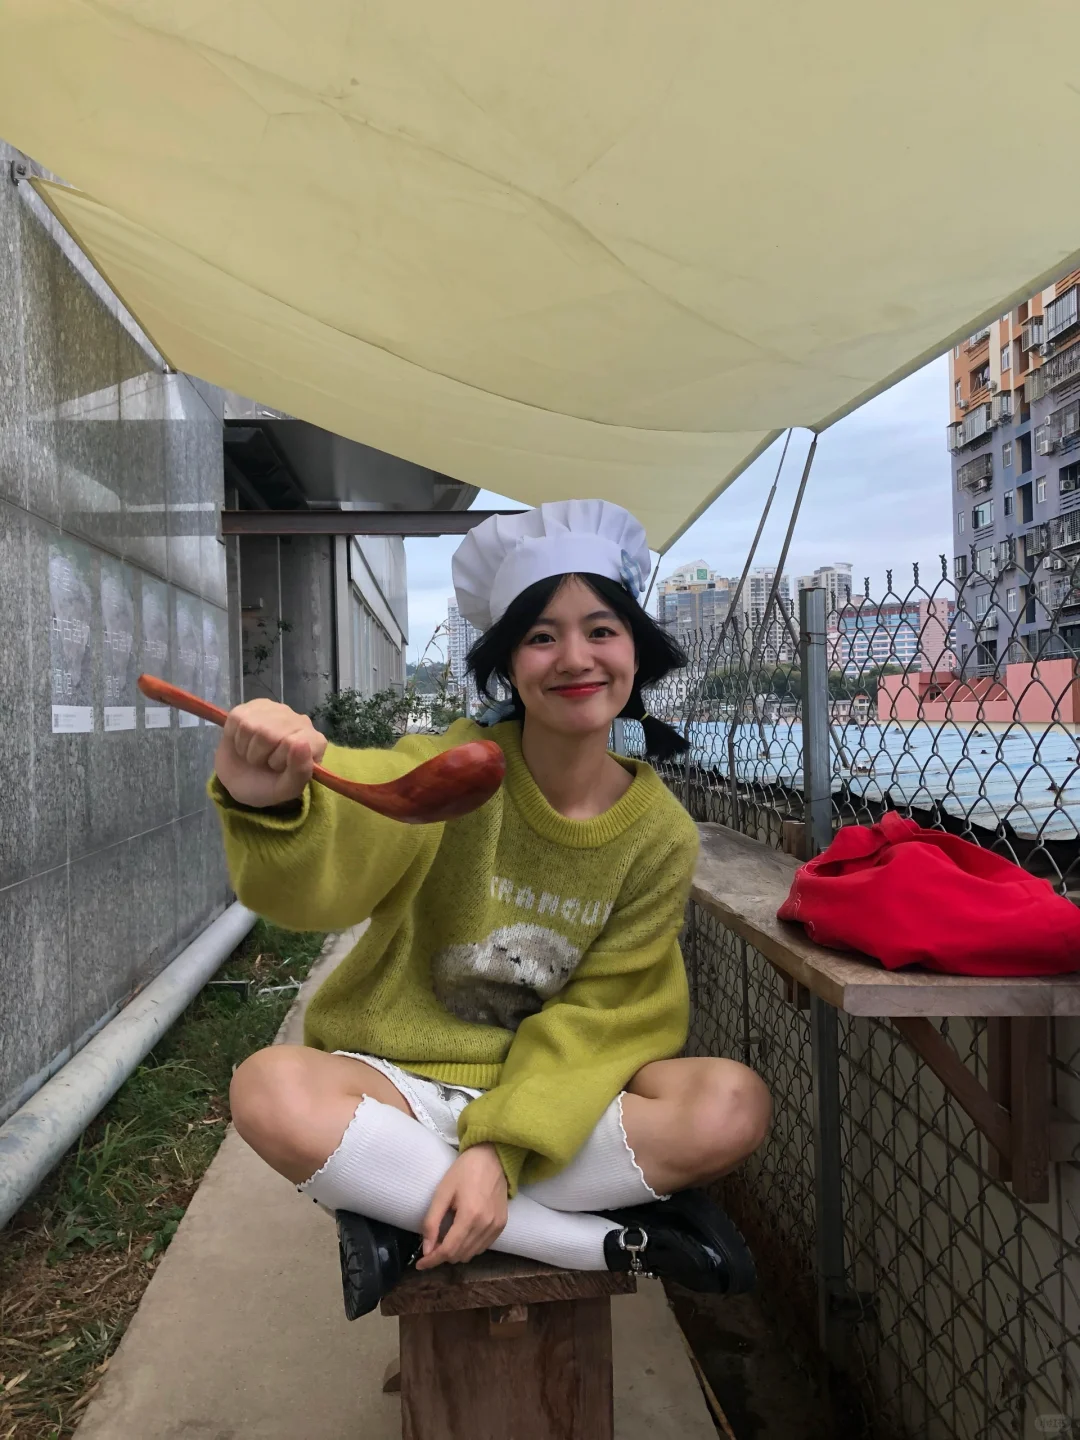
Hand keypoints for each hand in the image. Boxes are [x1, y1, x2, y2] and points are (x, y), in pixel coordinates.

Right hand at [214, 699, 327, 808]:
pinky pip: (238, 719)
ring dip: (248, 749)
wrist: (240, 782)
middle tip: (265, 763)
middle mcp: (299, 720)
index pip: (293, 742)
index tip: (279, 769)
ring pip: (252, 726)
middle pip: (269, 734)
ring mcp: (276, 709)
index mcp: (314, 741)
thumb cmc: (267, 786)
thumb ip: (300, 771)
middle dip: (261, 756)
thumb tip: (301, 742)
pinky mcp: (252, 706)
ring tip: (255, 754)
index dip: (279, 761)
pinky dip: (235, 737)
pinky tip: (244, 742)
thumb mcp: (286, 790)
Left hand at [416, 1144, 507, 1269]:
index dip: (432, 1261)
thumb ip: (432, 1222)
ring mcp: (496, 1227)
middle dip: (442, 1255)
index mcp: (469, 1216)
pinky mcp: (502, 1225)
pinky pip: (482, 1247)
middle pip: (459, 1255)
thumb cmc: (463, 1171)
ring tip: (446, 1240)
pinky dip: (469, 1247)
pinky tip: (462, 1235)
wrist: (492, 1157)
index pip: (448, 1251)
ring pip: (471, 1254)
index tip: (420, 1264)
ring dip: (456, 1252)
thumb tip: (426, 1249)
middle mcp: (485, 1225)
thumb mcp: (442, 1193)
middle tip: (431, 1245)